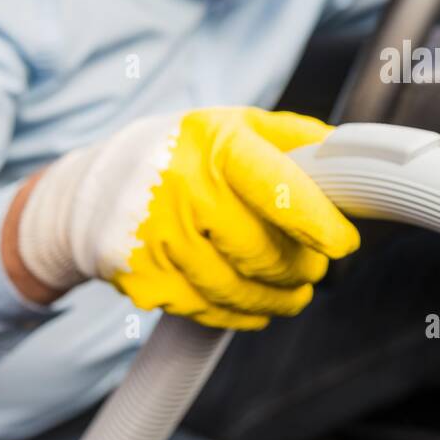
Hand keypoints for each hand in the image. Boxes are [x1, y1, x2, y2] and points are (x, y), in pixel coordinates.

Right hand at [11, 107, 358, 329]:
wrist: (92, 190)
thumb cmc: (180, 155)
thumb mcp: (232, 126)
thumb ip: (292, 138)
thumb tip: (348, 156)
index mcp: (214, 145)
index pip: (278, 189)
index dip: (318, 224)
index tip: (344, 244)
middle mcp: (180, 188)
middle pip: (262, 251)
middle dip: (301, 268)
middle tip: (315, 268)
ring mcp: (156, 237)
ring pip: (237, 289)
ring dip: (278, 298)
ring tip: (294, 291)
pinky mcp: (142, 278)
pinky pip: (207, 310)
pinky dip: (241, 314)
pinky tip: (256, 305)